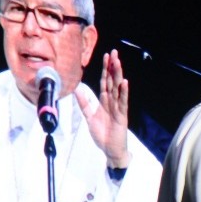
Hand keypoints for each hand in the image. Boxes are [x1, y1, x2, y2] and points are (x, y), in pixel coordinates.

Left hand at [75, 48, 129, 167]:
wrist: (110, 149)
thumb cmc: (102, 134)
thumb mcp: (89, 116)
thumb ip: (84, 103)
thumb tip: (76, 90)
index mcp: (105, 101)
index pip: (105, 82)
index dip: (105, 69)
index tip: (106, 57)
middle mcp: (112, 102)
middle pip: (112, 81)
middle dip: (113, 67)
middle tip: (114, 53)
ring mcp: (118, 107)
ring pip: (118, 88)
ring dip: (118, 75)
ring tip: (118, 62)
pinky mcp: (122, 115)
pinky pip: (122, 101)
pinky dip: (123, 92)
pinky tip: (124, 82)